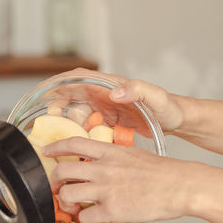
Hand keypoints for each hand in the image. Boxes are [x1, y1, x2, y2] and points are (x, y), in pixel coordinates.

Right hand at [41, 67, 184, 133]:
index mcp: (110, 85)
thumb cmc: (169, 107)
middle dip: (58, 106)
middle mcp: (104, 94)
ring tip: (78, 135)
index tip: (44, 92)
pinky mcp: (108, 122)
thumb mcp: (156, 97)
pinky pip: (88, 128)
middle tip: (55, 121)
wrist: (177, 121)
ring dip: (72, 124)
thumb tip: (114, 92)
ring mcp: (105, 108)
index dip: (58, 83)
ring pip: (77, 114)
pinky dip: (83, 135)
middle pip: (70, 96)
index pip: (77, 78)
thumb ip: (138, 90)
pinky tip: (86, 144)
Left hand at [44, 136, 198, 222]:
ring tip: (76, 207)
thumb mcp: (136, 155)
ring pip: (67, 195)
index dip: (55, 148)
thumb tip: (105, 166)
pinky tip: (97, 220)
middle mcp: (103, 168)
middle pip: (62, 171)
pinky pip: (85, 218)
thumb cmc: (167, 173)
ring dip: (67, 203)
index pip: (73, 144)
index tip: (47, 152)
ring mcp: (105, 189)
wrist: (182, 185)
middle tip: (60, 188)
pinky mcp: (112, 210)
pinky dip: (87, 222)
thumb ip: (116, 159)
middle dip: (55, 182)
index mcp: (111, 152)